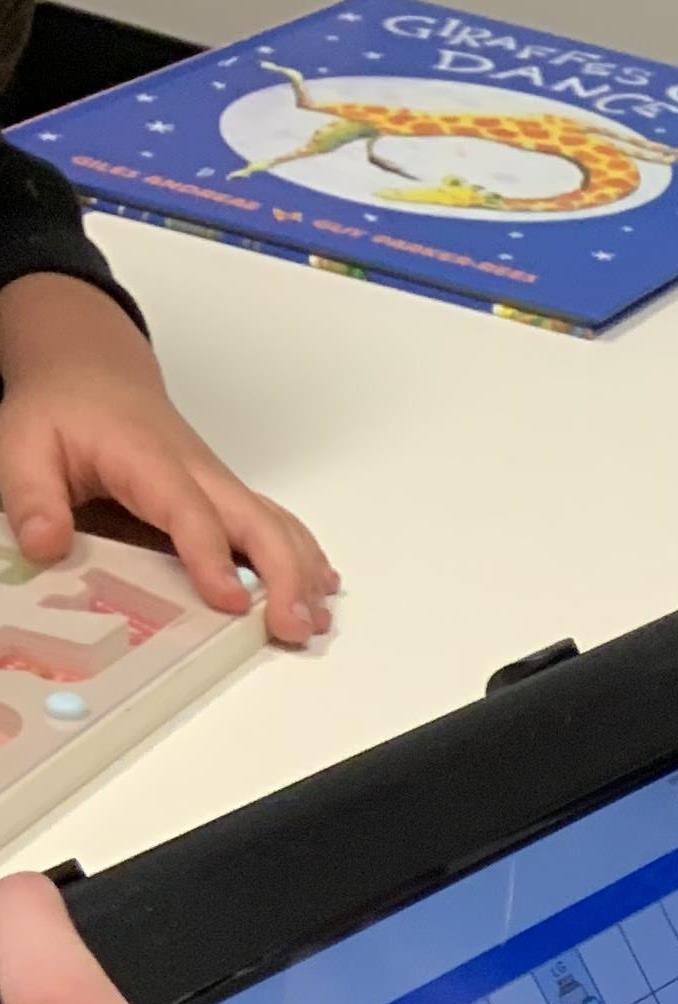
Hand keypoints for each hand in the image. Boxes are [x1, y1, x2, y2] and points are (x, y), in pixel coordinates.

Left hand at [0, 274, 337, 644]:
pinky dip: (306, 559)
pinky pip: (279, 527)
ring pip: (279, 527)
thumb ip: (32, 497)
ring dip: (303, 574)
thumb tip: (46, 545)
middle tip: (294, 626)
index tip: (230, 600)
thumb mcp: (22, 445)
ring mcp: (222, 488)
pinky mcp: (230, 501)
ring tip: (314, 622)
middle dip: (284, 576)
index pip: (190, 513)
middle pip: (258, 523)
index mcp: (150, 461)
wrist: (92, 377)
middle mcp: (200, 475)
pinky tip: (321, 589)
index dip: (213, 558)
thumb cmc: (64, 412)